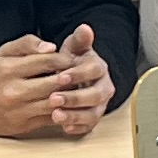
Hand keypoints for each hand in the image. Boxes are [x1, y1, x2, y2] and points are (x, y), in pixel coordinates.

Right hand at [0, 36, 75, 138]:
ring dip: (70, 95)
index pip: (47, 61)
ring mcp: (19, 111)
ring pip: (55, 102)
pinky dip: (63, 111)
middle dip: (71, 76)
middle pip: (54, 83)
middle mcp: (13, 91)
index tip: (72, 58)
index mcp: (9, 69)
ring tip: (77, 87)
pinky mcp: (23, 126)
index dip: (64, 58)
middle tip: (81, 72)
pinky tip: (68, 104)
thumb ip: (26, 44)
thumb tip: (51, 47)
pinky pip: (50, 118)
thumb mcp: (2, 53)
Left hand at [45, 22, 115, 136]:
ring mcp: (99, 105)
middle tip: (54, 98)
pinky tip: (64, 128)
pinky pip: (89, 127)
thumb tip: (85, 28)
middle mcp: (103, 88)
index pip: (94, 71)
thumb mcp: (74, 48)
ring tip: (56, 115)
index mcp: (99, 68)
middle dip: (75, 98)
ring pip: (93, 114)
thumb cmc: (73, 62)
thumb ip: (79, 40)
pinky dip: (78, 128)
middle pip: (95, 95)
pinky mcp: (92, 119)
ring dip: (75, 116)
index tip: (61, 76)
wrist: (76, 77)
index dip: (78, 74)